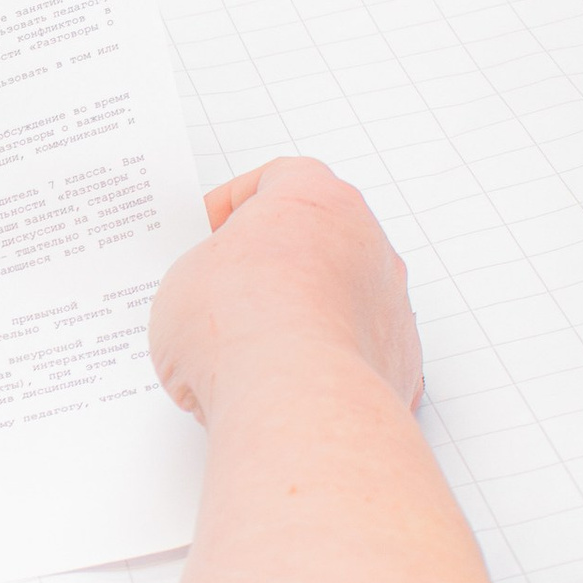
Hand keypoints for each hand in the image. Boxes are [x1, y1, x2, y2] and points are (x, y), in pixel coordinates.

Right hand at [148, 156, 420, 427]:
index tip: (211, 232)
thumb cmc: (242, 328)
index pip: (278, 179)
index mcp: (316, 200)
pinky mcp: (399, 361)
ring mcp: (390, 303)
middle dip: (275, 264)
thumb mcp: (183, 281)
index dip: (235, 204)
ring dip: (305, 317)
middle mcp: (367, 244)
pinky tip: (287, 386)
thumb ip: (206, 275)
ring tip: (253, 353)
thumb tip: (211, 299)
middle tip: (230, 293)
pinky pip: (359, 352)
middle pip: (318, 238)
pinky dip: (328, 365)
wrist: (295, 403)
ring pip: (344, 298)